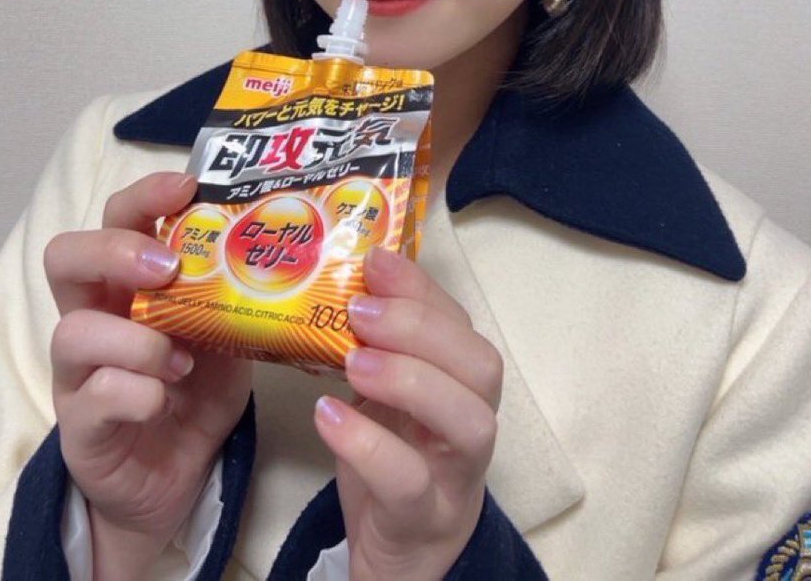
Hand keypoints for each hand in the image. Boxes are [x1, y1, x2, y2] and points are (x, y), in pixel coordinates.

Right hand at [45, 172, 252, 578]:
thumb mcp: (228, 332)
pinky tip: (164, 397)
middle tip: (167, 266)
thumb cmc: (197, 390)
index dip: (144, 195)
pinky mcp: (80, 427)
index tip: (186, 186)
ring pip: (72, 330)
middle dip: (115, 250)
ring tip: (180, 357)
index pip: (116, 218)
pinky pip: (94, 395)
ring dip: (136, 338)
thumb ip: (240, 291)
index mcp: (128, 283)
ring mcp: (77, 373)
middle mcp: (93, 316)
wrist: (176, 477)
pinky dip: (136, 390)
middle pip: (65, 257)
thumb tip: (300, 243)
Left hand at [313, 247, 502, 580]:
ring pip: (470, 421)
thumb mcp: (384, 395)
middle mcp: (472, 422)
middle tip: (361, 311)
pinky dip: (369, 443)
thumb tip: (346, 279)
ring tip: (354, 360)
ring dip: (411, 379)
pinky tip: (328, 416)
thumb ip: (376, 345)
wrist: (397, 555)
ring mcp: (457, 474)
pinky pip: (411, 482)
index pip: (460, 322)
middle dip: (422, 327)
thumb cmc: (393, 460)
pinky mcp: (426, 520)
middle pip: (482, 365)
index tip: (375, 260)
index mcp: (461, 383)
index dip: (421, 287)